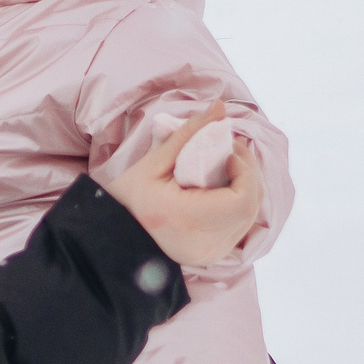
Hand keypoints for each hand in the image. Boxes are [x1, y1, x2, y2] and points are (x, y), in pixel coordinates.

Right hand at [104, 104, 264, 267]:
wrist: (113, 237)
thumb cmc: (126, 200)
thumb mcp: (153, 164)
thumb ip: (188, 134)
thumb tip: (218, 107)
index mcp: (189, 220)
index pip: (243, 197)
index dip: (245, 169)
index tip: (227, 150)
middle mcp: (206, 244)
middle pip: (251, 205)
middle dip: (248, 173)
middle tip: (230, 151)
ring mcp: (211, 254)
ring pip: (249, 217)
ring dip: (245, 188)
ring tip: (226, 168)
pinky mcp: (212, 256)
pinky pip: (239, 226)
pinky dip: (237, 204)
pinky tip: (222, 189)